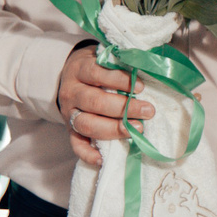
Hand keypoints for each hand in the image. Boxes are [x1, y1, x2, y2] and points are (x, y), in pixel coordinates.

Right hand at [58, 43, 153, 166]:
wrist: (70, 75)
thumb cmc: (98, 66)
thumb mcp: (105, 57)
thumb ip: (121, 62)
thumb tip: (148, 66)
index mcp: (80, 69)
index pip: (97, 73)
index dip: (119, 80)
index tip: (141, 87)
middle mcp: (71, 92)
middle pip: (95, 102)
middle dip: (124, 108)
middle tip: (148, 111)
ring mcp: (69, 113)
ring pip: (86, 124)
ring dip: (113, 129)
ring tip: (137, 129)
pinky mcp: (69, 130)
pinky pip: (75, 145)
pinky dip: (87, 154)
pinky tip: (103, 159)